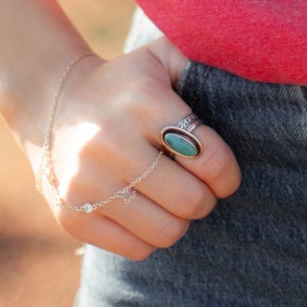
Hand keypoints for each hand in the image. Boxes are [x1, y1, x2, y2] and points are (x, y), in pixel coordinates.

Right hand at [36, 42, 240, 258]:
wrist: (54, 104)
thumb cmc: (128, 83)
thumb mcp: (161, 58)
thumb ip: (202, 60)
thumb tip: (253, 70)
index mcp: (142, 103)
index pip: (207, 155)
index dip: (227, 172)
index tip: (223, 173)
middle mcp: (110, 143)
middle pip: (190, 200)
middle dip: (206, 199)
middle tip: (201, 188)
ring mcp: (86, 183)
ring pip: (165, 231)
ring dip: (180, 220)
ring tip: (173, 200)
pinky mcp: (71, 215)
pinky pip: (135, 248)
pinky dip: (149, 236)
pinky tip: (145, 210)